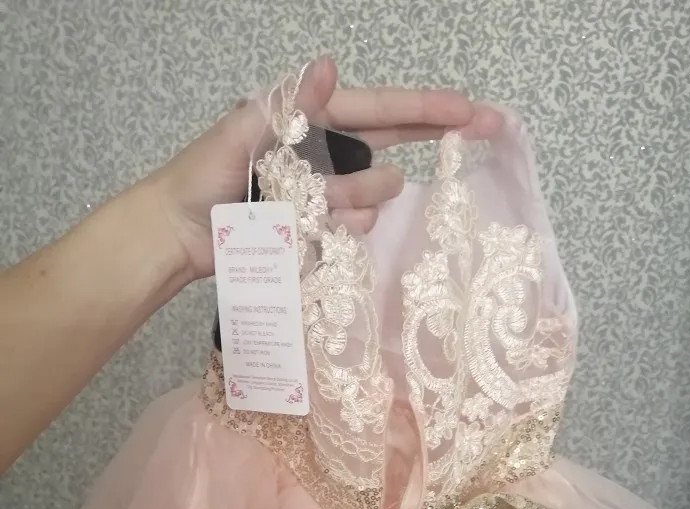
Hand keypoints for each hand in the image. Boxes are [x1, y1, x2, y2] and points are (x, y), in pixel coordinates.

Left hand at [151, 57, 500, 280]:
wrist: (176, 235)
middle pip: (390, 143)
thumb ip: (287, 106)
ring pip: (369, 195)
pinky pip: (347, 230)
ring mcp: (322, 194)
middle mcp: (323, 154)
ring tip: (325, 204)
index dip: (425, 110)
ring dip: (361, 199)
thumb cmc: (199, 177)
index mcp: (308, 121)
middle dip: (434, 137)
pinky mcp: (316, 230)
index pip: (378, 110)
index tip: (469, 110)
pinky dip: (341, 230)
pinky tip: (318, 228)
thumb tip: (328, 65)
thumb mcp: (239, 133)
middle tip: (484, 130)